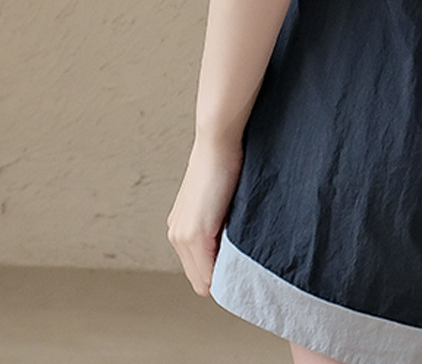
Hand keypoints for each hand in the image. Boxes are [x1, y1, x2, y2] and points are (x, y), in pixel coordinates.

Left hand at [167, 134, 243, 295]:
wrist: (218, 141)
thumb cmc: (224, 162)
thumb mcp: (219, 199)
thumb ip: (219, 222)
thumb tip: (236, 246)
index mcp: (181, 227)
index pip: (199, 271)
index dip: (221, 274)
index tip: (241, 268)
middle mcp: (177, 235)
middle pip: (199, 280)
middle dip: (222, 278)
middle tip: (245, 270)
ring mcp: (182, 236)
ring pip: (203, 280)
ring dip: (224, 276)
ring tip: (245, 264)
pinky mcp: (195, 233)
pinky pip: (207, 272)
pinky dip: (224, 273)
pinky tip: (240, 263)